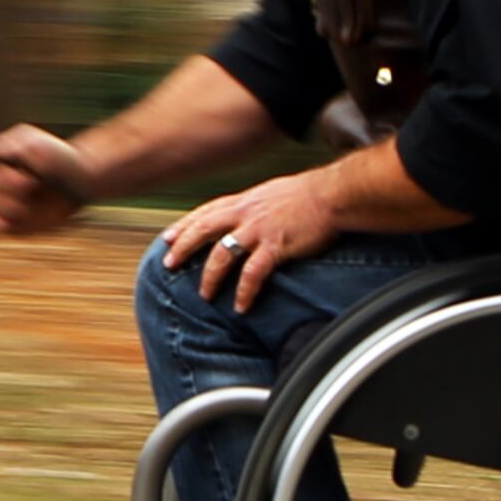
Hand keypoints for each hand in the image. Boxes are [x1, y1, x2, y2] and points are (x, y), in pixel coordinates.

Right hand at [0, 125, 91, 238]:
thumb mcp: (32, 147)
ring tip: (30, 208)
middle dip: (11, 198)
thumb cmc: (60, 159)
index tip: (31, 179)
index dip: (7, 182)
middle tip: (35, 189)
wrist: (82, 181)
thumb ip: (1, 147)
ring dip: (9, 214)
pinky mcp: (7, 221)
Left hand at [162, 169, 342, 311]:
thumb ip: (252, 207)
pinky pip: (252, 273)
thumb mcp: (270, 194)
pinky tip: (241, 306)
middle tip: (168, 264)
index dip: (184, 225)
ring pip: (222, 255)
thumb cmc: (307, 195)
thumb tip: (243, 218)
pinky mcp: (276, 246)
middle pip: (203, 230)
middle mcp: (245, 214)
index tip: (167, 238)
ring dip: (210, 277)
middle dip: (183, 247)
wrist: (333, 194)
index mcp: (243, 201)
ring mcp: (258, 230)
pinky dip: (244, 291)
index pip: (205, 212)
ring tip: (205, 295)